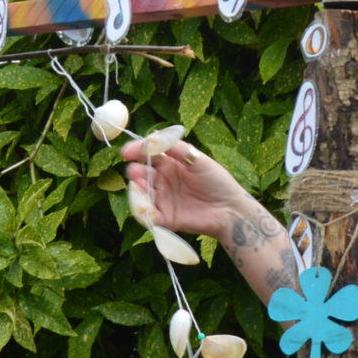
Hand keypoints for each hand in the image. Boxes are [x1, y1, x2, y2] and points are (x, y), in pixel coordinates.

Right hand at [120, 135, 252, 238]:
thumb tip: (153, 139)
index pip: (148, 155)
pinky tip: (145, 205)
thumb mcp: (198, 159)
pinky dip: (143, 211)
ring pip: (141, 193)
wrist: (231, 209)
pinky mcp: (165, 218)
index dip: (136, 151)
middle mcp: (163, 181)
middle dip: (135, 171)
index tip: (126, 151)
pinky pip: (148, 215)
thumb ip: (177, 149)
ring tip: (141, 185)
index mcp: (170, 164)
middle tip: (135, 171)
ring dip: (137, 189)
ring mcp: (163, 199)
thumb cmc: (217, 181)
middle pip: (141, 174)